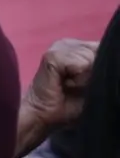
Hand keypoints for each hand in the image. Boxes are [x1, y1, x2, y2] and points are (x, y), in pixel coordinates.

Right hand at [14, 38, 96, 156]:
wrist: (44, 115)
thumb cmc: (71, 104)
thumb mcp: (95, 84)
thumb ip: (103, 69)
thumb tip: (113, 61)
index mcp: (82, 48)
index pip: (106, 47)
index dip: (105, 63)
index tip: (92, 80)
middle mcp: (71, 43)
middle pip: (100, 50)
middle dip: (96, 70)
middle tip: (79, 85)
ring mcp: (60, 46)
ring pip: (91, 57)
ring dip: (87, 76)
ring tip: (72, 85)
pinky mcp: (52, 55)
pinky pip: (80, 64)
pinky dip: (78, 78)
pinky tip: (66, 83)